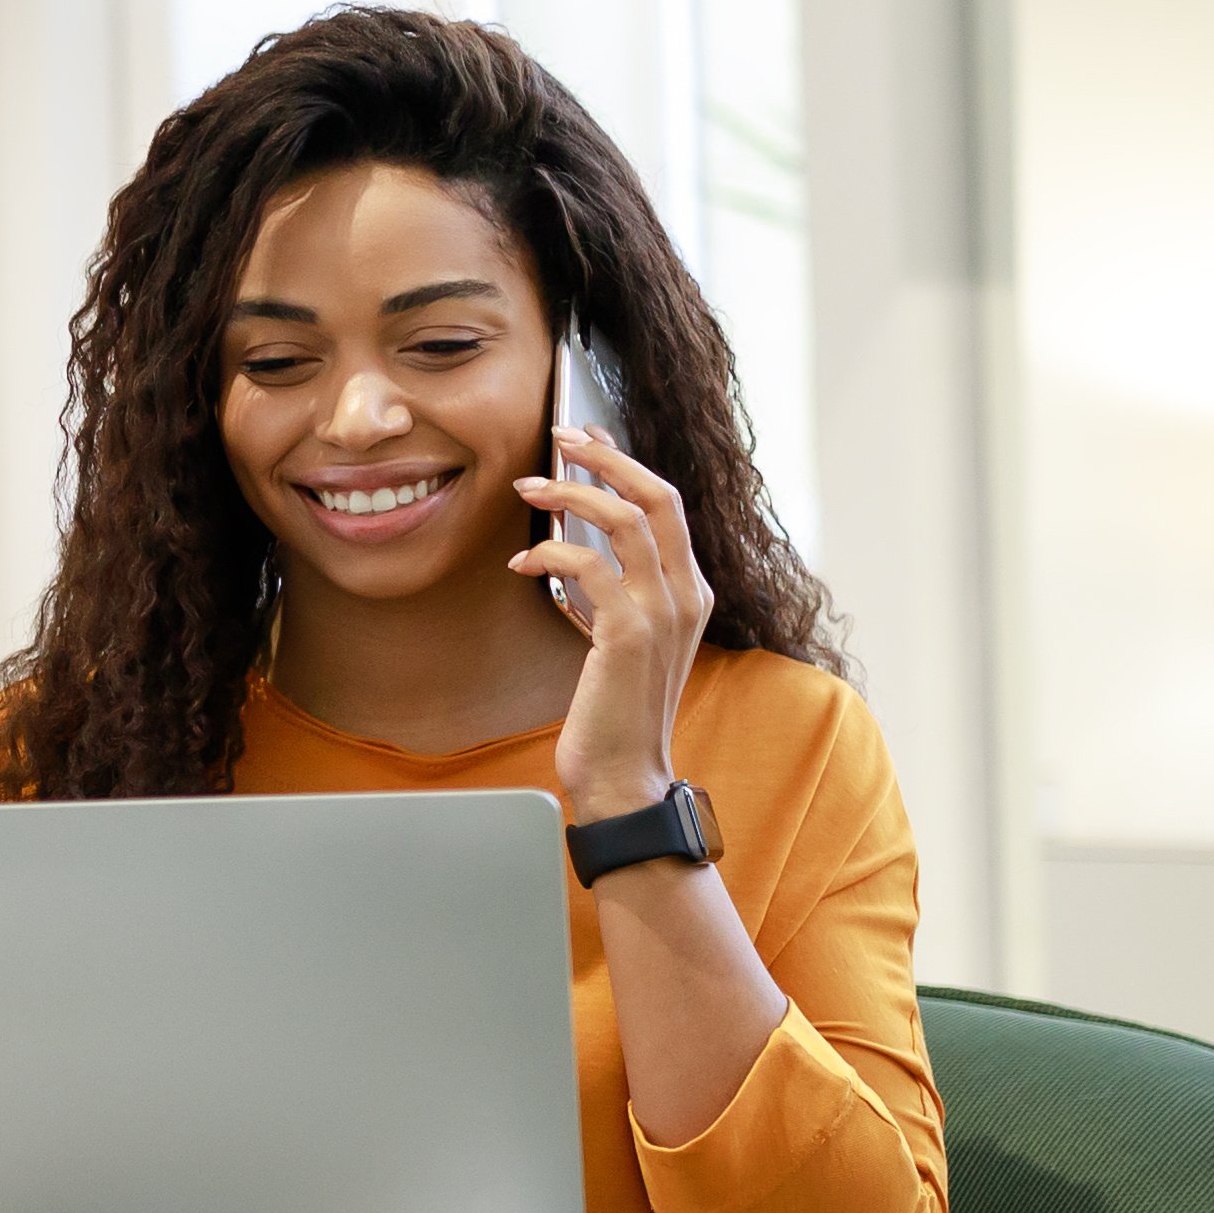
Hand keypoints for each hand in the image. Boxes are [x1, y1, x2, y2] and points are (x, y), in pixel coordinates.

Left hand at [510, 425, 708, 824]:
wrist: (625, 776)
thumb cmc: (616, 711)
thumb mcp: (623, 642)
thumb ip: (614, 595)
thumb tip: (577, 552)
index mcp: (691, 591)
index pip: (666, 505)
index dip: (626, 463)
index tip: (587, 438)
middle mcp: (687, 594)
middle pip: (655, 496)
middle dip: (605, 457)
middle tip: (558, 436)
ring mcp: (663, 613)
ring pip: (621, 520)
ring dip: (568, 495)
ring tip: (528, 488)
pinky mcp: (628, 634)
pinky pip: (587, 567)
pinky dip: (549, 554)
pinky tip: (522, 561)